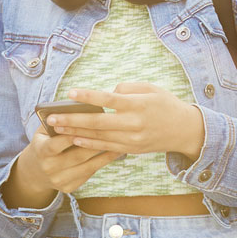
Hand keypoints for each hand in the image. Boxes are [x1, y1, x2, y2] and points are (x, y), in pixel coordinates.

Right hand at [5, 128, 120, 206]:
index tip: (88, 123)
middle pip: (76, 155)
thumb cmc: (44, 142)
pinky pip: (89, 174)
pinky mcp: (68, 188)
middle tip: (113, 132)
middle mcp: (49, 168)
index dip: (71, 134)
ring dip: (105, 154)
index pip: (57, 144)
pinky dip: (102, 162)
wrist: (35, 172)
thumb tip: (77, 108)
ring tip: (119, 142)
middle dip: (95, 143)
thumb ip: (56, 121)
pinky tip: (114, 153)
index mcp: (40, 151)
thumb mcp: (43, 131)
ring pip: (87, 166)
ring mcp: (59, 180)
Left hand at [49, 83, 206, 160]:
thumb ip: (126, 89)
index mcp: (138, 104)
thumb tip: (105, 94)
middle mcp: (134, 123)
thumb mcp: (150, 88)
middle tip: (52, 118)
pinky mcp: (131, 149)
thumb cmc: (165, 104)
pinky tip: (75, 139)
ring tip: (57, 129)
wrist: (185, 130)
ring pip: (99, 137)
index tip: (69, 93)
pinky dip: (89, 144)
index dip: (88, 97)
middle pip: (98, 122)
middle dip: (72, 120)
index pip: (108, 99)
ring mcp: (132, 139)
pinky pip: (106, 147)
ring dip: (75, 133)